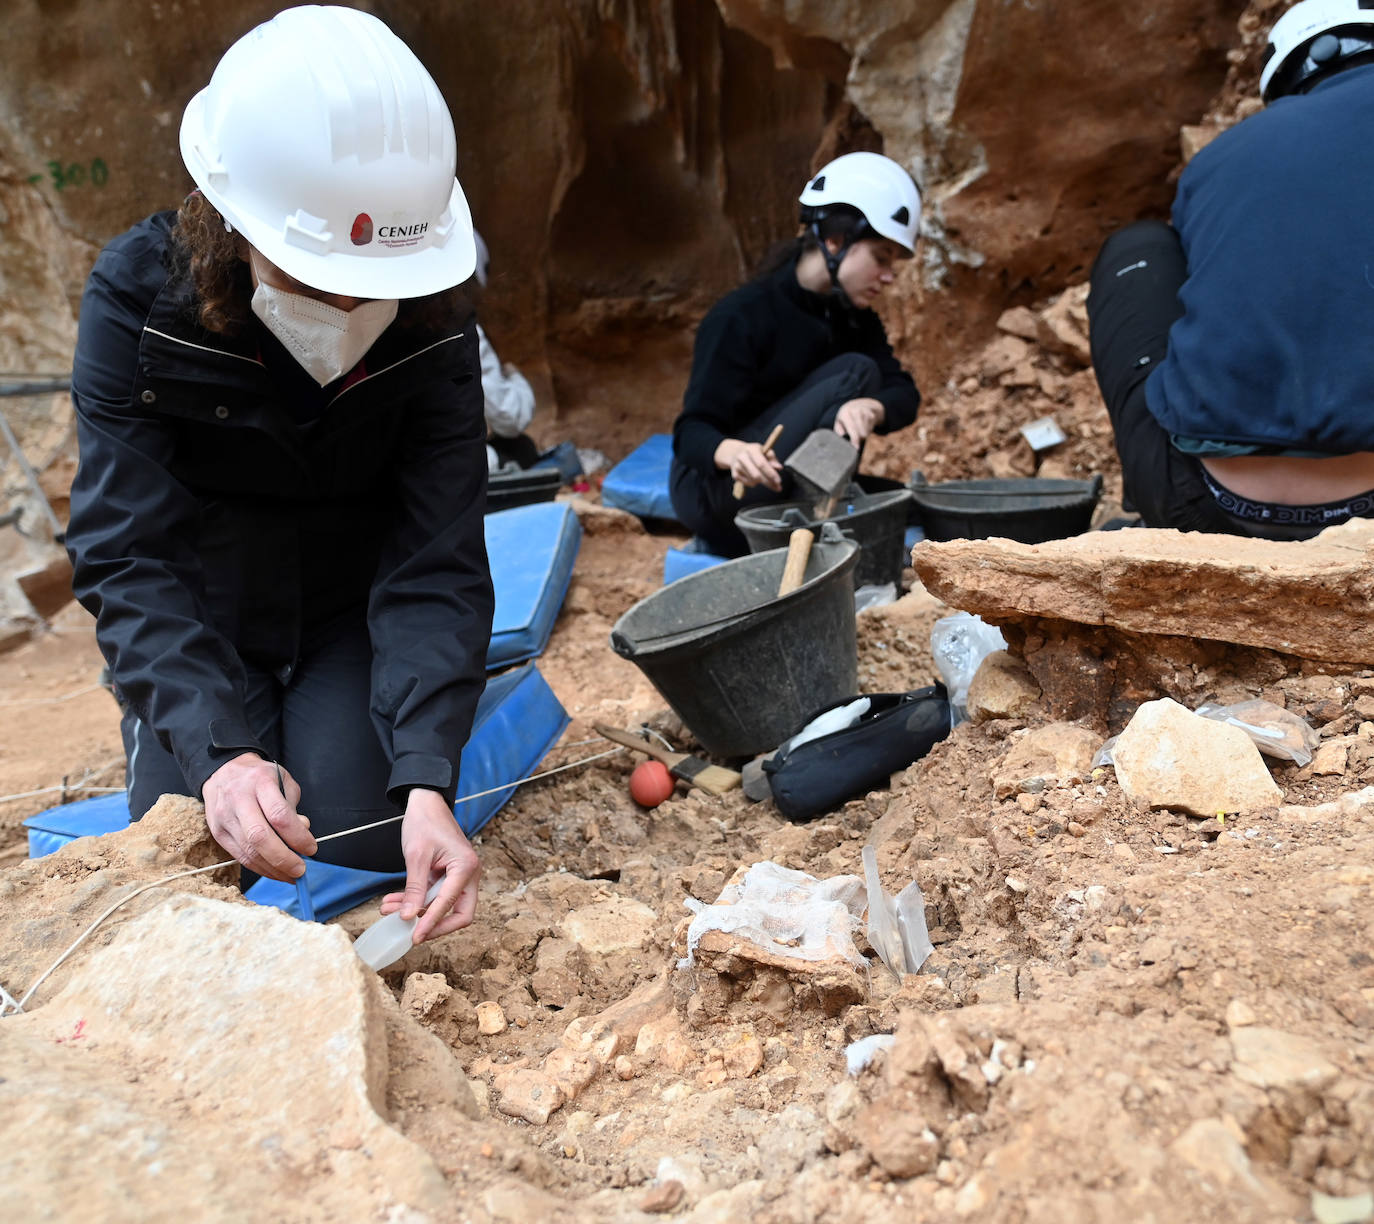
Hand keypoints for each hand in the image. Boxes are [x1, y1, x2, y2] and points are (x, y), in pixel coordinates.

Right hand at [203, 752, 314, 880]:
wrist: (224, 771)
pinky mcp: (217, 832)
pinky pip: (239, 856)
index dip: (297, 836)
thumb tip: (303, 832)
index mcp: (260, 782)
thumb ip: (293, 807)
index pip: (279, 815)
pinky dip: (260, 868)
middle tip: (300, 870)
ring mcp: (225, 817)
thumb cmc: (260, 778)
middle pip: (260, 837)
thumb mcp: (283, 780)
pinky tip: (274, 872)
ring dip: (273, 869)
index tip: (311, 848)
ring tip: (291, 875)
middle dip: (283, 859)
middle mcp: (239, 799)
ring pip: (248, 851)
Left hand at [378, 789, 479, 944]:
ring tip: (389, 911)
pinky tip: (394, 902)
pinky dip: (416, 900)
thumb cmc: (424, 822)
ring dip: (418, 912)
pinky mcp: (448, 875)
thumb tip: (409, 917)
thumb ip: (414, 888)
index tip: (415, 937)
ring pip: (444, 906)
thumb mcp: (416, 856)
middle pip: (460, 913)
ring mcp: (459, 875)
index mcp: (465, 867)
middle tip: (413, 934)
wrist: (425, 803)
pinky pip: (434, 896)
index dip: (432, 923)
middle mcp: (469, 873)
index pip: (451, 904)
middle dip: (435, 925)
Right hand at [715, 437, 782, 491]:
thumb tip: (779, 467)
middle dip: (769, 483)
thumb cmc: (753, 452)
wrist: (735, 453)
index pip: (761, 464)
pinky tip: (754, 477)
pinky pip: (748, 484)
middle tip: (778, 488)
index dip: (771, 473)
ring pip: (753, 481)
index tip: (779, 481)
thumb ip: (772, 458)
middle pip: (757, 475)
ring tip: (764, 477)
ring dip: (762, 482)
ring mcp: (737, 467)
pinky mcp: (734, 475)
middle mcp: (742, 457)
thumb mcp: (763, 450)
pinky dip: (754, 483)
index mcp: (751, 449)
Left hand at [833, 397, 884, 445]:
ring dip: (864, 435)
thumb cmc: (847, 417)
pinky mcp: (872, 414)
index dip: (855, 439)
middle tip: (856, 440)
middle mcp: (856, 411)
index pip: (852, 428)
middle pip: (862, 433)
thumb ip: (838, 429)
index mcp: (845, 413)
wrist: (860, 404)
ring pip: (867, 432)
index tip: (856, 447)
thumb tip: (841, 434)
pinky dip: (868, 430)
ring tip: (859, 430)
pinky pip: (871, 429)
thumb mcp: (839, 421)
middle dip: (860, 439)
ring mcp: (865, 412)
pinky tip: (864, 425)